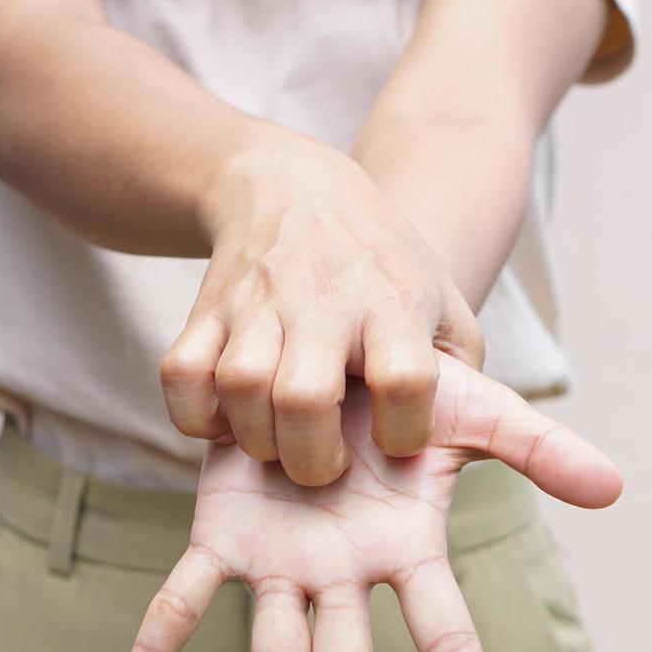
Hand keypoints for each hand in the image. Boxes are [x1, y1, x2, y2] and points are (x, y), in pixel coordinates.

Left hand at [120, 354, 621, 651]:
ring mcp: (280, 564)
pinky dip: (156, 650)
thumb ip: (539, 450)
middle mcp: (342, 574)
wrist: (323, 350)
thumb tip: (619, 488)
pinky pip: (183, 601)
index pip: (445, 637)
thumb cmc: (404, 391)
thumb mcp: (476, 412)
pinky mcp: (222, 538)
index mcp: (406, 553)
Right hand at [162, 127, 484, 486]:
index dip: (403, 430)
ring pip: (238, 387)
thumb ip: (470, 383)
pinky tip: (229, 420)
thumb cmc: (384, 269)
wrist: (294, 187)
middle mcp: (323, 300)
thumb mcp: (445, 307)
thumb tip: (470, 450)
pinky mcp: (205, 310)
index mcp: (394, 303)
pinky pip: (181, 376)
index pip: (404, 380)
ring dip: (257, 438)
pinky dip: (196, 416)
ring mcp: (257, 303)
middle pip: (304, 396)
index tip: (396, 437)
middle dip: (312, 455)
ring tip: (281, 440)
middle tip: (327, 464)